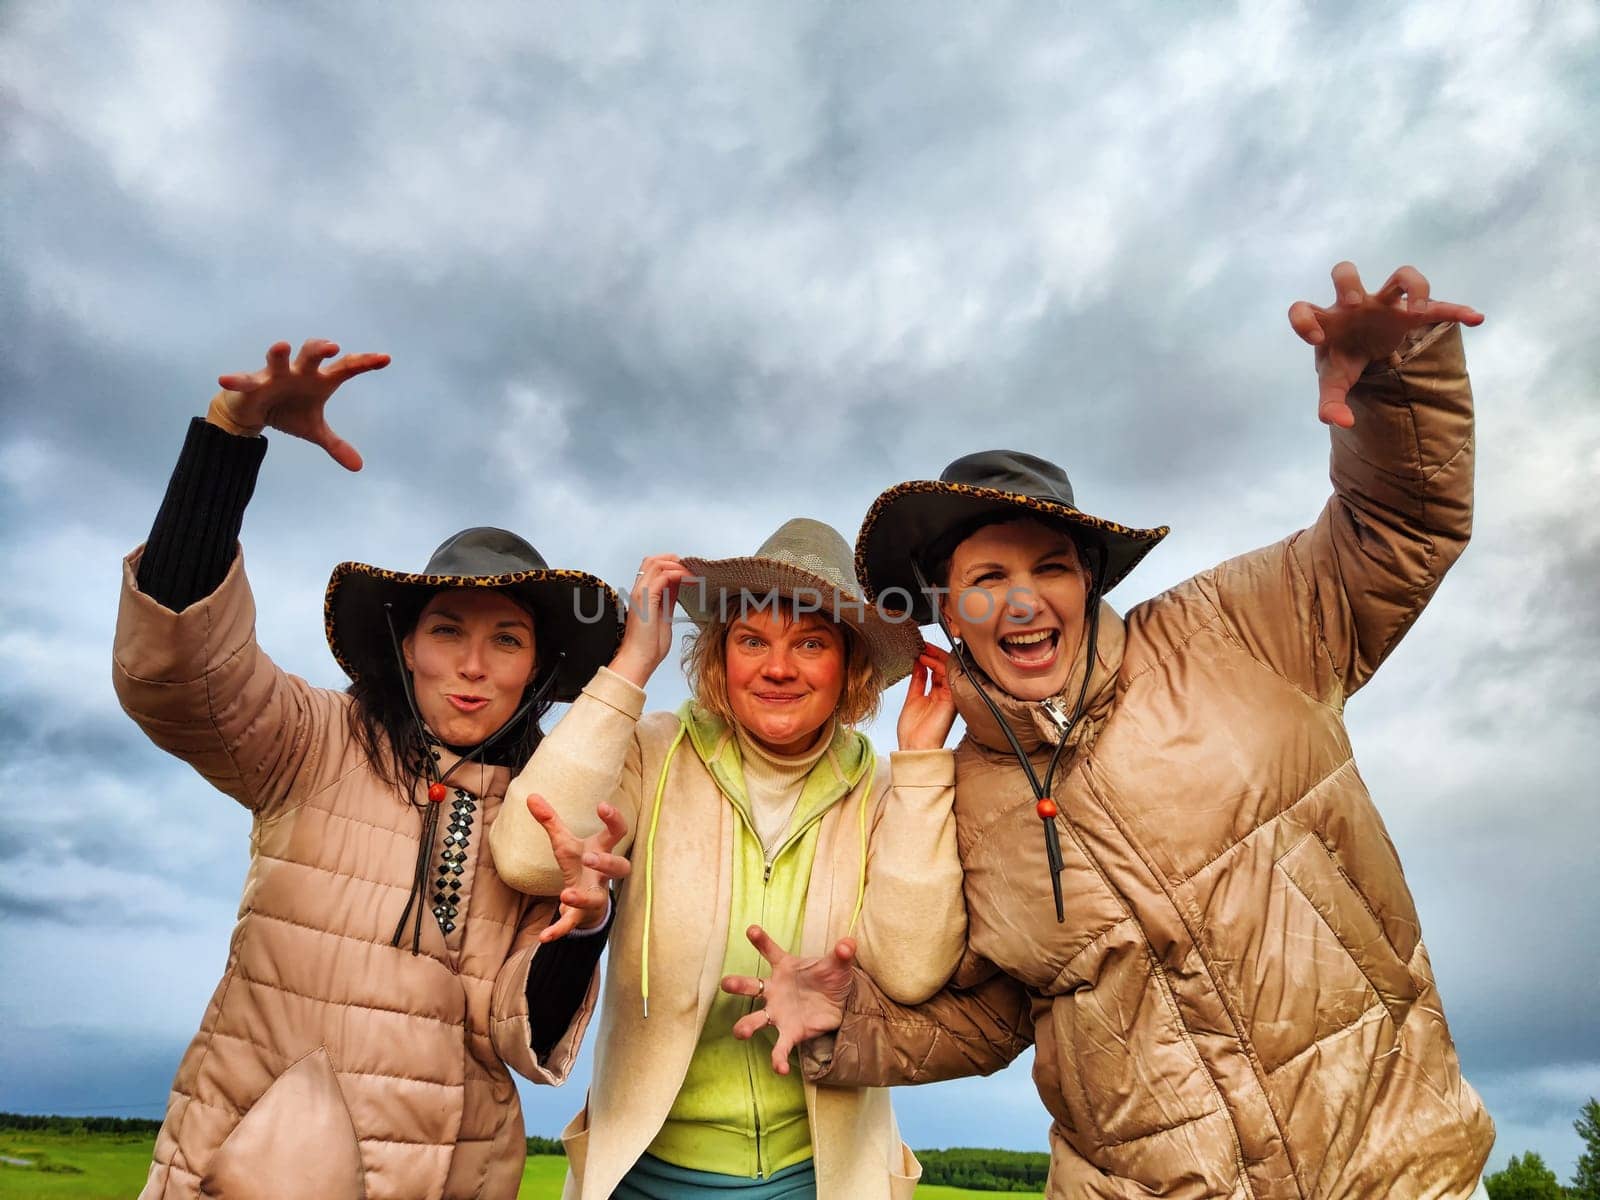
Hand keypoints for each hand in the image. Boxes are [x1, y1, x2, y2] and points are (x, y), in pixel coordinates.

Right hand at [210, 338, 390, 469]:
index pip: (346, 368)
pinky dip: (236, 380)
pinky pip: (244, 380)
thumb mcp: (313, 431)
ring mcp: (275, 374)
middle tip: (334, 347)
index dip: (365, 363)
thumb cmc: (288, 411)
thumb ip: (336, 445)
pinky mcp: (251, 384)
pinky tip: (224, 379)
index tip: (386, 358)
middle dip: (321, 349)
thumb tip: (359, 467)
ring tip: (283, 345)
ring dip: (280, 354)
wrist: (254, 411)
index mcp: (319, 380)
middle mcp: (300, 371)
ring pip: (279, 359)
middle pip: (312, 354)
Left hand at [525, 796, 631, 941]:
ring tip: (565, 894)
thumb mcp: (565, 843)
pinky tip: (544, 937)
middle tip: (589, 856)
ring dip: (583, 897)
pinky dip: (559, 929)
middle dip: (607, 862)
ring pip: (598, 898)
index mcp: (602, 851)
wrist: (587, 901)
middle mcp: (603, 875)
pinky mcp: (582, 914)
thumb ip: (550, 821)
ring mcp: (596, 895)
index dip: (614, 820)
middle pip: (620, 867)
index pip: (617, 833)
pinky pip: (573, 923)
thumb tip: (531, 796)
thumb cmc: (580, 865)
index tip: (602, 806)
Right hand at [608, 554, 692, 687]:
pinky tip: (689, 582)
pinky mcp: (646, 599)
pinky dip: (678, 575)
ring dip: (678, 567)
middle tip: (692, 570)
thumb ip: (669, 599)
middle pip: (653, 560)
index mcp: (642, 594)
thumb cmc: (650, 645)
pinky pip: (662, 577)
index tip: (690, 573)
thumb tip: (679, 586)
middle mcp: (639, 590)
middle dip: (675, 561)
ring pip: (657, 564)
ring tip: (693, 576)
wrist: (640, 659)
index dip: (672, 566)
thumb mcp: (664, 616)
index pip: (653, 567)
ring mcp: (640, 593)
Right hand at [720, 925, 854, 1075]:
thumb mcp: (839, 965)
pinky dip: (777, 1059)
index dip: (761, 941)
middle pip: (750, 985)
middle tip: (726, 983)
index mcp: (786, 968)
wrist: (840, 1004)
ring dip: (745, 1026)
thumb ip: (843, 953)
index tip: (751, 930)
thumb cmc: (831, 979)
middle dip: (737, 984)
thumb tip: (849, 944)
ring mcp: (779, 1012)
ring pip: (755, 1020)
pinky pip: (779, 1047)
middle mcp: (775, 990)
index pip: (770, 951)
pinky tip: (779, 1069)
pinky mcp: (790, 1032)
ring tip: (741, 1032)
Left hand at [897, 646, 955, 750]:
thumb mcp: (912, 699)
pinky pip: (948, 677)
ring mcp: (949, 696)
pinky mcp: (951, 699)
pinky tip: (926, 660)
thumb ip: (917, 680)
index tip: (920, 649)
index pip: (937, 670)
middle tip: (923, 645)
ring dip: (936, 657)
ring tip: (923, 650)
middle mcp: (945, 694)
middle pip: (944, 667)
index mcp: (936, 695)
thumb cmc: (913, 732)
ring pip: (948, 670)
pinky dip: (938, 666)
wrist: (915, 748)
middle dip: (934, 654)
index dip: (930, 657)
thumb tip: (918, 664)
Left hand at [1287, 263, 1482, 428]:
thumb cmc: (1341, 361)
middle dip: (1347, 284)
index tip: (1317, 340)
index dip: (1303, 320)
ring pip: (1401, 276)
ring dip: (1412, 286)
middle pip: (1345, 272)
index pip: (1302, 308)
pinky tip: (1476, 318)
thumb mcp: (1333, 383)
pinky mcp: (1409, 312)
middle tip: (1352, 305)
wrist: (1361, 353)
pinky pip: (1438, 305)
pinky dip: (1457, 309)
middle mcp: (1352, 304)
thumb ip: (1330, 404)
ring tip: (1418, 311)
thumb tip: (1340, 422)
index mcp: (1326, 320)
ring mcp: (1382, 304)